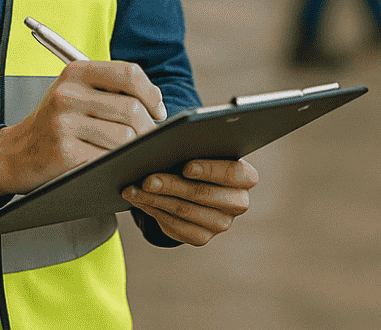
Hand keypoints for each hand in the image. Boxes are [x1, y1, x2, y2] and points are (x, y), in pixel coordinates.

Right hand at [0, 61, 166, 196]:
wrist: (15, 153)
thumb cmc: (55, 121)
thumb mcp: (76, 91)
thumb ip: (112, 88)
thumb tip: (156, 100)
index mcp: (76, 71)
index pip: (129, 73)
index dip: (151, 93)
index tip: (157, 109)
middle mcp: (69, 93)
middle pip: (131, 108)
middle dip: (149, 127)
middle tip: (150, 138)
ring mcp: (65, 123)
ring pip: (125, 136)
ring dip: (136, 148)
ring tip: (133, 152)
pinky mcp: (64, 153)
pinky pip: (109, 158)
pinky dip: (119, 163)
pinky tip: (114, 163)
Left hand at [122, 158, 258, 245]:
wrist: (199, 185)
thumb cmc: (200, 157)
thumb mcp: (202, 149)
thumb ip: (195, 146)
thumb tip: (168, 143)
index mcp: (246, 176)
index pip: (233, 173)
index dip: (209, 170)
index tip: (186, 166)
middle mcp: (238, 203)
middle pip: (203, 194)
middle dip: (171, 185)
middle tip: (147, 178)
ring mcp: (221, 224)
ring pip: (184, 211)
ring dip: (155, 198)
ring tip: (134, 187)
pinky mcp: (201, 237)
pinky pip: (174, 226)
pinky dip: (152, 210)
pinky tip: (138, 199)